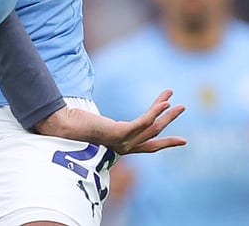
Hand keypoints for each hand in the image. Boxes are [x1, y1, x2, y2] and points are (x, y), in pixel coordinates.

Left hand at [34, 89, 186, 154]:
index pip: (150, 145)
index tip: (183, 140)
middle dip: (170, 120)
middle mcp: (126, 147)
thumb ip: (112, 125)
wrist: (64, 126)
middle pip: (155, 133)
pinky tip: (164, 102)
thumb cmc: (78, 124)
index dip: (167, 142)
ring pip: (152, 126)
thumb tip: (111, 120)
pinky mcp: (119, 133)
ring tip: (178, 102)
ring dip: (167, 112)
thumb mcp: (101, 125)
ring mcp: (123, 141)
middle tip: (184, 108)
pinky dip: (155, 111)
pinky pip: (143, 122)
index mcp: (123, 146)